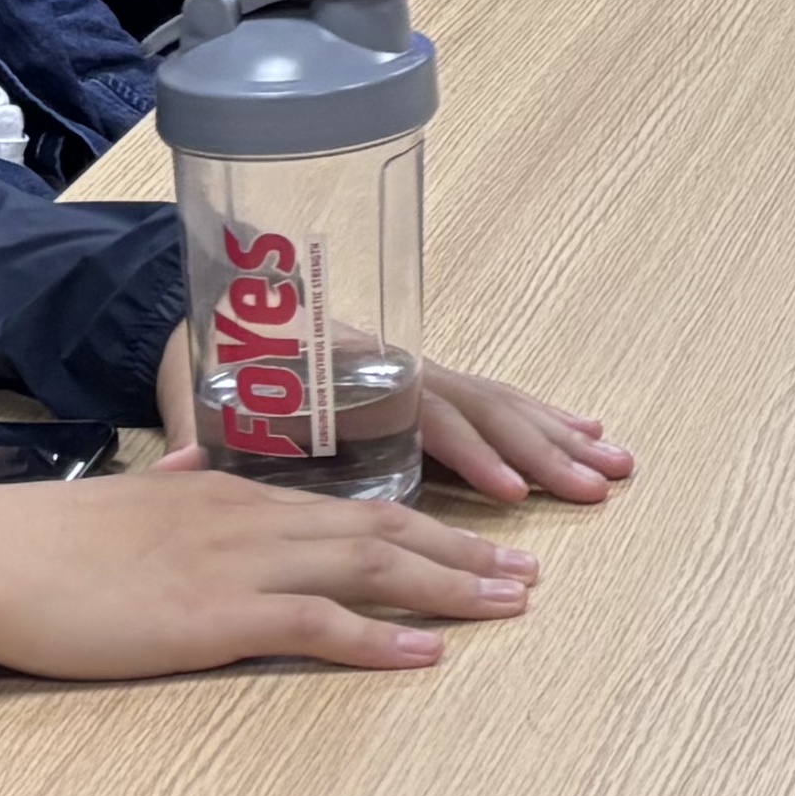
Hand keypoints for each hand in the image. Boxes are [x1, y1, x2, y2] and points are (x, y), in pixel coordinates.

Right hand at [0, 455, 539, 681]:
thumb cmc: (53, 542)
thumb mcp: (134, 499)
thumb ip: (178, 485)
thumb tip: (190, 465)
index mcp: (240, 493)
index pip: (358, 505)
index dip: (429, 523)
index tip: (483, 541)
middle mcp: (257, 518)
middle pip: (387, 529)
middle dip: (466, 551)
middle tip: (529, 572)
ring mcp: (241, 565)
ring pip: (371, 568)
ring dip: (450, 588)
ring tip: (512, 604)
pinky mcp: (217, 616)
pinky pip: (318, 626)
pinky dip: (382, 638)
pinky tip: (429, 653)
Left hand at [149, 322, 630, 504]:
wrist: (208, 307)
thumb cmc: (204, 358)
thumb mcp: (195, 397)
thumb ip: (196, 440)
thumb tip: (181, 467)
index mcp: (347, 371)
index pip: (420, 415)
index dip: (466, 452)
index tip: (508, 488)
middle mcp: (395, 367)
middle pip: (481, 407)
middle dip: (541, 450)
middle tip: (592, 485)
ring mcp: (415, 373)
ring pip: (498, 402)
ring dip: (557, 435)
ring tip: (613, 463)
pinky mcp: (422, 385)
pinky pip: (491, 398)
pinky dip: (540, 415)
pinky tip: (582, 430)